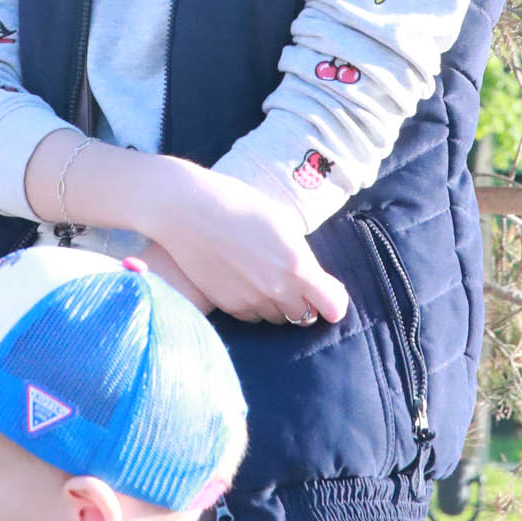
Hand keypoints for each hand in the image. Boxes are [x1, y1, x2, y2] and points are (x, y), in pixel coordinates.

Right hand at [140, 161, 348, 325]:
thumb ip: (299, 251)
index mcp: (298, 265)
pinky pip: (252, 316)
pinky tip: (244, 282)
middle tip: (295, 283)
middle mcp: (278, 289)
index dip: (334, 303)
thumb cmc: (238, 203)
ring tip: (264, 277)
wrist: (187, 210)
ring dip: (278, 304)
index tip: (330, 296)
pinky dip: (254, 306)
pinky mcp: (228, 305)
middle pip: (305, 316)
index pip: (333, 305)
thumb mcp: (281, 219)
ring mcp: (251, 300)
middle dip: (305, 302)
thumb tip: (308, 271)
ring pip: (277, 317)